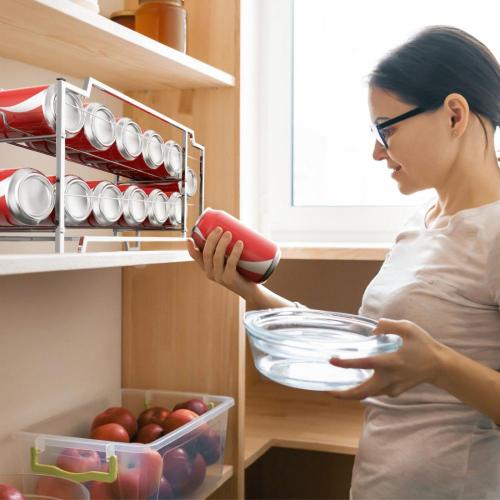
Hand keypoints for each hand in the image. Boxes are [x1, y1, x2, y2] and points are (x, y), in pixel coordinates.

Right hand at [187, 227, 255, 297]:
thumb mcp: (230, 259)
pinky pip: (230, 264)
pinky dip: (235, 252)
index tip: (190, 237)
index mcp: (207, 267)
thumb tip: (233, 224)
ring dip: (222, 243)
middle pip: (207, 253)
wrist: (250, 289)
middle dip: (212, 239)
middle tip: (220, 228)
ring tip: (229, 233)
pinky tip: (240, 244)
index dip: (190, 247)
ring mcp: (219, 277)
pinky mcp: (230, 279)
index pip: (195, 257)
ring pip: (217, 257)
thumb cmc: (241, 271)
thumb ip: (228, 246)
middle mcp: (210, 273)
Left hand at [328, 318, 444, 399]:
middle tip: (328, 391)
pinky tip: (357, 381)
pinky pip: (377, 391)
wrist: (440, 366)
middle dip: (344, 395)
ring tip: (336, 388)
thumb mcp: (408, 328)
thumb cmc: (423, 345)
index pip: (366, 363)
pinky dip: (365, 388)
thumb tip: (372, 328)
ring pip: (368, 394)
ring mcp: (393, 387)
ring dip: (352, 393)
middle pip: (363, 392)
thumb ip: (388, 325)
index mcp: (392, 361)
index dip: (348, 363)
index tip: (332, 360)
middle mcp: (390, 378)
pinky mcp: (395, 392)